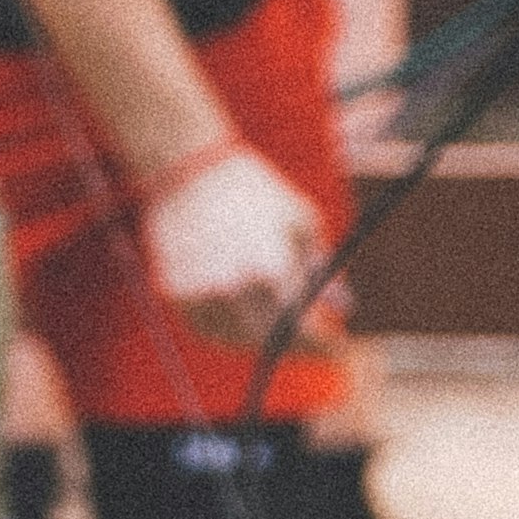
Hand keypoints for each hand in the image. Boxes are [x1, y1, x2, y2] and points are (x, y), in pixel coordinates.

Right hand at [139, 136, 333, 347]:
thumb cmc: (252, 191)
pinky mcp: (175, 292)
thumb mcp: (301, 220)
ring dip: (261, 338)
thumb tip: (343, 308)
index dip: (325, 347)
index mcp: (270, 270)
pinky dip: (228, 330)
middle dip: (296, 343)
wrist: (188, 169)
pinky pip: (207, 329)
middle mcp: (233, 288)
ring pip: (237, 340)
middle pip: (271, 342)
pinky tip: (243, 313)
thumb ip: (322, 268)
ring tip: (274, 320)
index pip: (304, 331)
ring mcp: (200, 293)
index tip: (339, 349)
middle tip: (311, 340)